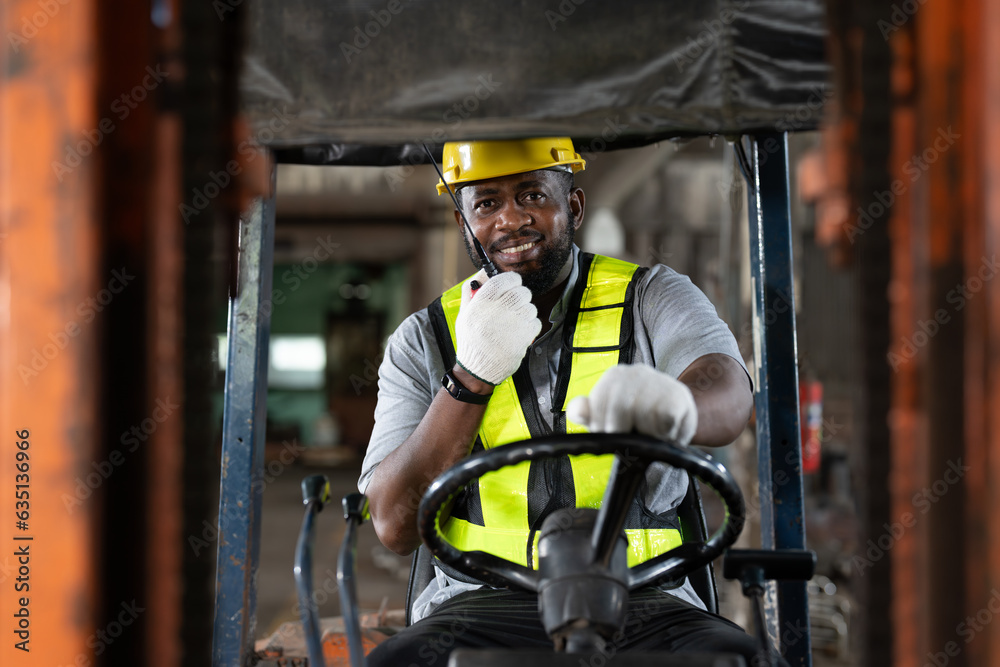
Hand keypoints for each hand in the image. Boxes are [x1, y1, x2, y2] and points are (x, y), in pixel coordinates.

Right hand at [455, 269, 540, 385]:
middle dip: (520, 295)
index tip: (512, 283)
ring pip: (530, 306)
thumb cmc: (471, 339)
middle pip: (521, 292)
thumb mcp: (464, 313)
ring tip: (515, 321)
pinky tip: (519, 331)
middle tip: (515, 303)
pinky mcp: (524, 336)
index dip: (511, 280)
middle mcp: (498, 310)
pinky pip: (536, 321)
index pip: (503, 280)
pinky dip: (530, 325)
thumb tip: (483, 272)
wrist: (478, 369)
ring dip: (525, 311)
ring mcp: (513, 323)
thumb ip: (472, 291)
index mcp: (481, 303)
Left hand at [566, 364, 697, 444]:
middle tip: (633, 440)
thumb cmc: (637, 418)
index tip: (611, 435)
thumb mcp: (608, 417)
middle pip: (621, 409)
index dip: (602, 427)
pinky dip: (664, 435)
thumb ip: (589, 415)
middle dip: (624, 432)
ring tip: (652, 435)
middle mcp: (635, 372)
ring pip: (644, 417)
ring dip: (647, 436)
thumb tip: (574, 411)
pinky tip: (666, 433)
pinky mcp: (678, 395)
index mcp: (614, 377)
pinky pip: (665, 422)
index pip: (598, 404)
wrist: (677, 414)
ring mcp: (658, 381)